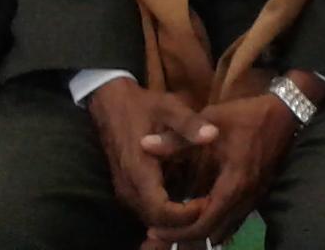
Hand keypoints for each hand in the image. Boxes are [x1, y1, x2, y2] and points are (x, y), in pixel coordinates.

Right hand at [85, 77, 215, 234]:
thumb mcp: (169, 108)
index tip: (207, 203)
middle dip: (183, 221)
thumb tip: (214, 135)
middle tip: (209, 205)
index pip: (160, 210)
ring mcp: (124, 190)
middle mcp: (128, 186)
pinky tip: (186, 201)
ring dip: (174, 219)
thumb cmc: (143, 106)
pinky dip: (165, 212)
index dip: (184, 215)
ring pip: (150, 218)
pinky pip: (145, 210)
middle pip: (155, 220)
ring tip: (201, 205)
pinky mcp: (126, 189)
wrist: (111, 104)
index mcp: (139, 170)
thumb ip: (190, 124)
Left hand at [146, 87, 303, 244]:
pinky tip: (200, 215)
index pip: (203, 223)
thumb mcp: (209, 121)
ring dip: (202, 231)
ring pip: (226, 228)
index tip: (155, 228)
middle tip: (159, 231)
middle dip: (185, 236)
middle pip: (214, 232)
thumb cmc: (246, 116)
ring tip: (176, 227)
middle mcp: (245, 198)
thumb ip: (177, 138)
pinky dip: (216, 223)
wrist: (284, 113)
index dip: (178, 231)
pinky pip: (234, 219)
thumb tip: (143, 145)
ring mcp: (254, 198)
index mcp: (233, 183)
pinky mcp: (257, 194)